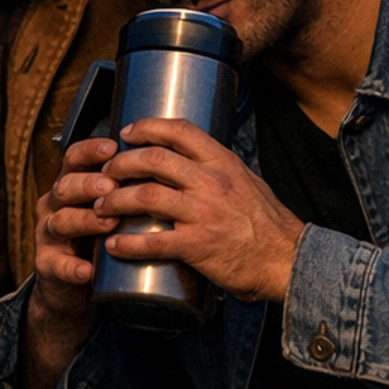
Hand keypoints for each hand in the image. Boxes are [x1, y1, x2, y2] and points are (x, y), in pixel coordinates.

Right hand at [22, 136, 114, 388]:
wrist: (79, 287)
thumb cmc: (105, 238)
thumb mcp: (117, 207)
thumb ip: (135, 186)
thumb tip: (178, 160)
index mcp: (74, 184)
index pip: (75, 158)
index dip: (90, 150)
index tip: (113, 147)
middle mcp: (57, 205)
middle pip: (65, 185)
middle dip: (88, 183)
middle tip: (110, 184)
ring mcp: (50, 235)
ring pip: (60, 221)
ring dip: (84, 220)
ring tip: (108, 223)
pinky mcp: (48, 266)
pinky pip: (57, 265)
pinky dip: (72, 267)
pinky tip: (87, 270)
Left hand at [92, 118, 304, 303]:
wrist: (287, 260)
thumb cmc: (269, 225)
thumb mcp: (248, 182)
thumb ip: (220, 170)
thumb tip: (195, 161)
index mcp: (223, 163)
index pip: (180, 131)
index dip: (147, 127)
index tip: (127, 133)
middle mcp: (211, 182)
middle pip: (153, 160)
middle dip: (121, 164)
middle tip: (106, 174)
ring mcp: (204, 213)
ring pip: (146, 196)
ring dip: (116, 200)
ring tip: (101, 207)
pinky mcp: (198, 245)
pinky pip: (153, 241)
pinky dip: (127, 243)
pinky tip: (113, 245)